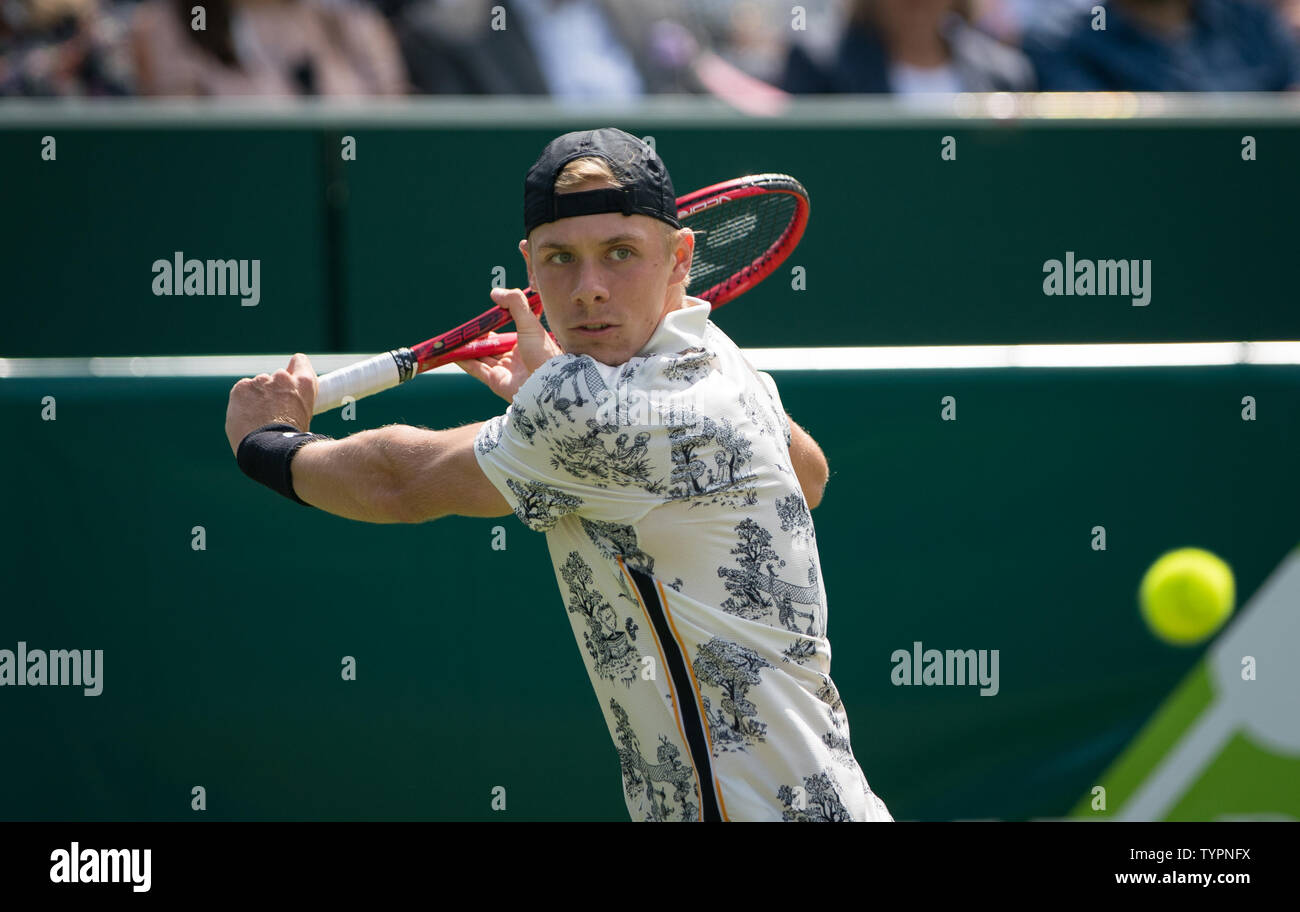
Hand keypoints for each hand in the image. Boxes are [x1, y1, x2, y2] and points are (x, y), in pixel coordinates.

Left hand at [225, 353, 317, 456]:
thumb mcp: (305, 416)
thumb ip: (297, 399)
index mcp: (303, 384)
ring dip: (258, 398)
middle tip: (273, 413)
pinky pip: (242, 391)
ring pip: (258, 386)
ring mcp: (261, 381)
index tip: (290, 381)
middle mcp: (283, 378)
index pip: (299, 361)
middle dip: (274, 392)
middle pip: (276, 379)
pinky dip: (243, 402)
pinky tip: (248, 418)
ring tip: (259, 421)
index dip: (294, 370)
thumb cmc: (291, 439)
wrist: (270, 450)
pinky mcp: (241, 388)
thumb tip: (290, 398)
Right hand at [454, 287, 562, 402]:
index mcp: (525, 343)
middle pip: (491, 345)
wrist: (545, 384)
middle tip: (465, 328)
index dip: (496, 324)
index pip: (507, 332)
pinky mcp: (495, 381)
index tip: (484, 316)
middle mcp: (515, 357)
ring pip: (481, 356)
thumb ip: (515, 304)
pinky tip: (452, 353)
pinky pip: (476, 369)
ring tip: (454, 339)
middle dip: (478, 337)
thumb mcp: (530, 322)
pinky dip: (464, 361)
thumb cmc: (542, 353)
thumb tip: (495, 292)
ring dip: (468, 348)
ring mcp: (504, 370)